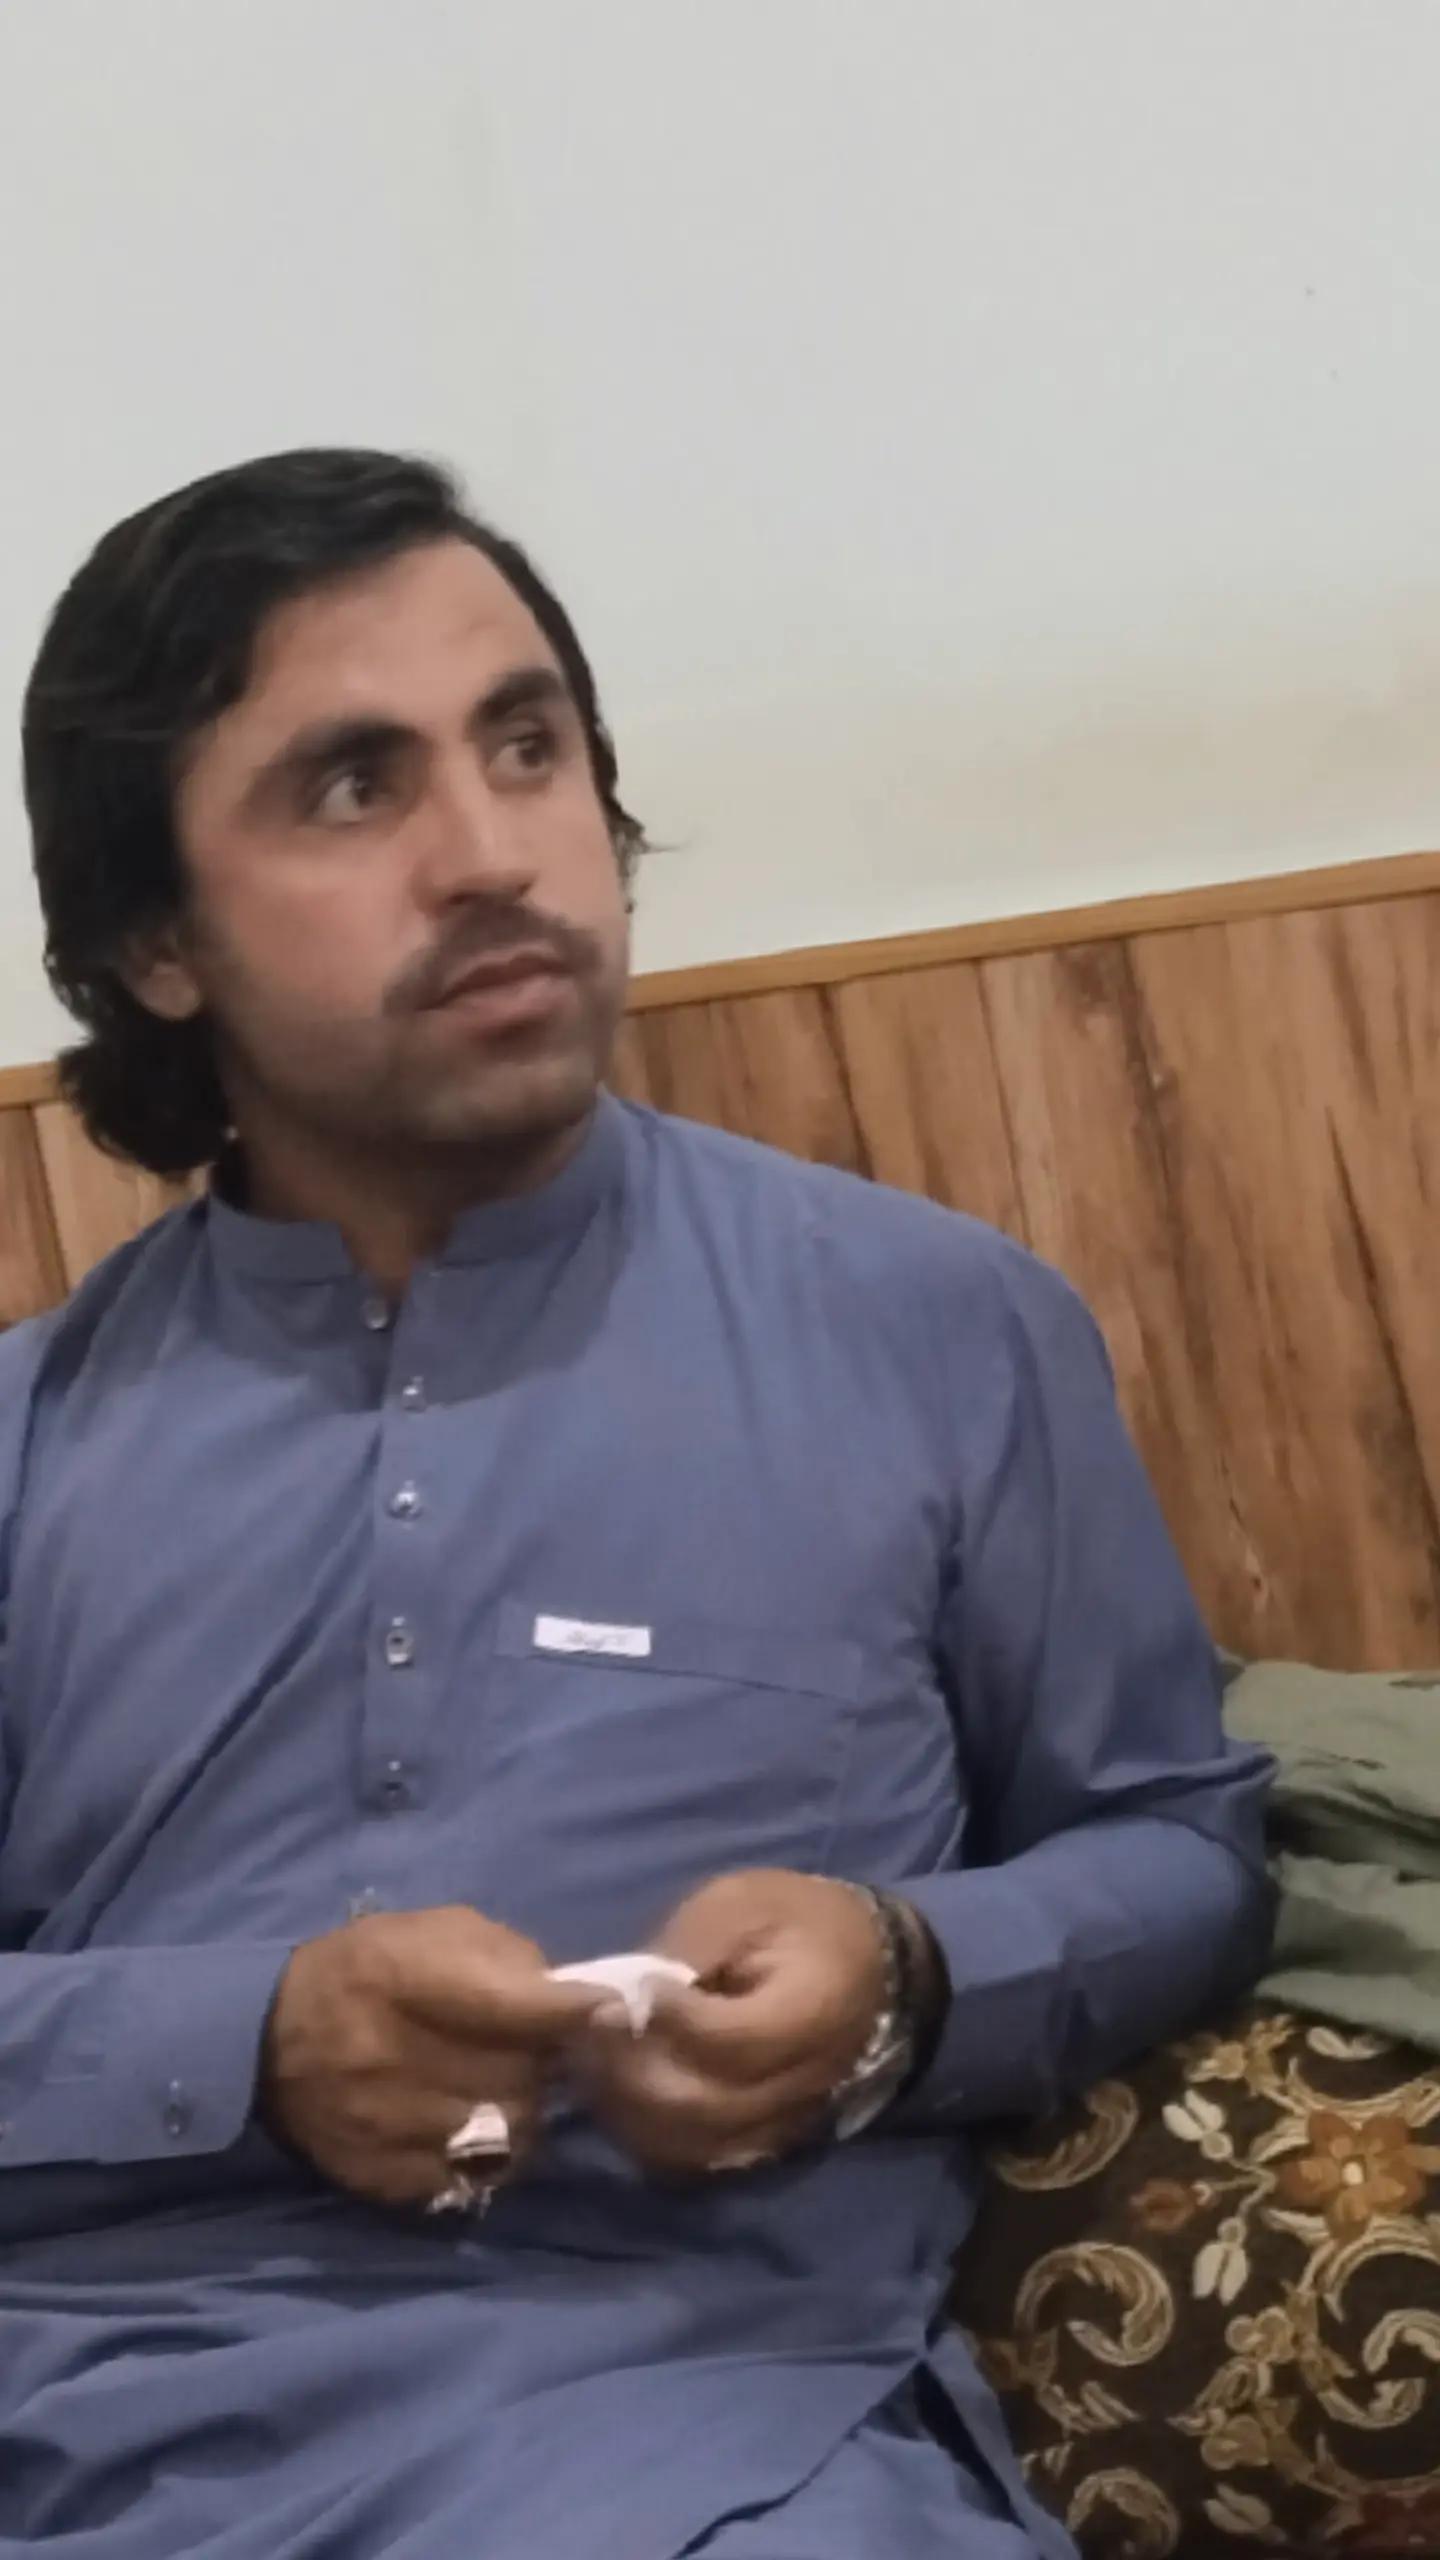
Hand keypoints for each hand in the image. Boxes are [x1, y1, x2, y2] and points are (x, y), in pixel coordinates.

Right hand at [260, 1905, 602, 2209]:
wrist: (272, 2037)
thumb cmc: (367, 1969)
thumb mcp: (429, 1932)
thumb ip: (504, 1958)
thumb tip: (575, 1998)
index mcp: (399, 1978)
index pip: (507, 2005)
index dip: (567, 2011)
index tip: (607, 2009)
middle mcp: (387, 2055)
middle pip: (517, 2078)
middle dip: (544, 2064)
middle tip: (540, 2052)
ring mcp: (381, 2125)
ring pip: (504, 2134)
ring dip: (524, 2111)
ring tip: (509, 2088)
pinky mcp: (379, 2176)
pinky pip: (471, 2178)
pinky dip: (489, 2156)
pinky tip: (479, 2127)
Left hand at [578, 1870, 888, 2177]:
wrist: (866, 1963)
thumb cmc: (798, 1920)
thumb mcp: (744, 1903)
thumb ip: (690, 1947)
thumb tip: (628, 1994)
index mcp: (811, 2012)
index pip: (731, 2042)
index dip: (668, 2022)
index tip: (629, 1991)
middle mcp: (804, 2082)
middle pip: (704, 2106)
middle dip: (633, 2071)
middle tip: (597, 2029)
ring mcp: (786, 2120)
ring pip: (694, 2143)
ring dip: (633, 2110)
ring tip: (602, 2060)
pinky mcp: (766, 2137)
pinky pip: (700, 2158)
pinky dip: (652, 2135)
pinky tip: (625, 2092)